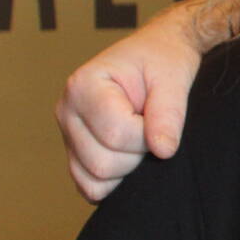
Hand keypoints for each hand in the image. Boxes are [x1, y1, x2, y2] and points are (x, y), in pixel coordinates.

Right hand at [54, 12, 204, 200]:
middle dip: (138, 153)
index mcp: (83, 86)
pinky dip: (114, 181)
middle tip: (150, 125)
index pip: (116, 134)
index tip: (157, 113)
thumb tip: (163, 151)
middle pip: (102, 163)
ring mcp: (67, 133)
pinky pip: (88, 185)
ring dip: (128, 168)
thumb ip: (169, 114)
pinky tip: (130, 153)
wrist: (157, 54)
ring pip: (94, 179)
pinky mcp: (75, 151)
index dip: (147, 134)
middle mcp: (66, 111)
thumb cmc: (163, 60)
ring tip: (139, 135)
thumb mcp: (173, 79)